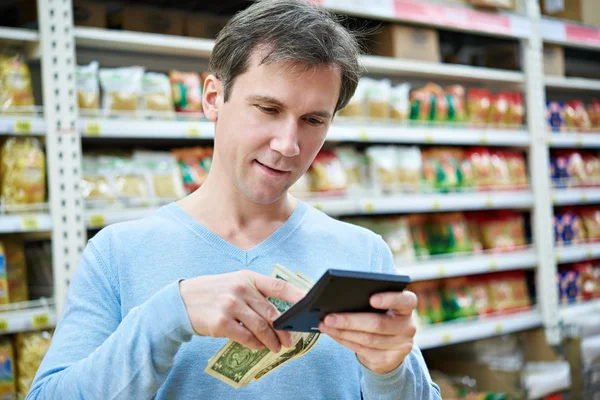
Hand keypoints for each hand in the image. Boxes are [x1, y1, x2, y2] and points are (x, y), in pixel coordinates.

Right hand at [179, 270, 305, 352]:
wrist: (182, 300)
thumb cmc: (214, 292)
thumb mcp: (235, 282)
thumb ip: (256, 293)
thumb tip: (279, 312)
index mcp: (248, 278)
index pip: (279, 286)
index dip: (297, 295)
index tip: (311, 303)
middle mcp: (241, 289)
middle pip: (272, 312)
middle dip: (284, 329)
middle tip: (290, 340)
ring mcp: (231, 305)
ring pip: (261, 327)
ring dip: (272, 340)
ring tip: (277, 348)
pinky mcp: (221, 322)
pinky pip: (245, 337)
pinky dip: (255, 344)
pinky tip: (258, 347)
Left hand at [318, 291, 417, 374]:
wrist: (389, 347)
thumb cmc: (380, 316)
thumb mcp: (381, 307)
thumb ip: (369, 301)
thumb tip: (338, 300)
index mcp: (407, 306)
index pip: (406, 300)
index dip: (390, 299)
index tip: (372, 299)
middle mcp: (408, 326)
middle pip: (378, 323)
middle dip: (350, 320)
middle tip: (329, 317)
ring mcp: (401, 345)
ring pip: (368, 339)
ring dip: (342, 332)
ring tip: (325, 325)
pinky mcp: (389, 360)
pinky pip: (362, 350)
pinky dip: (344, 340)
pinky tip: (332, 333)